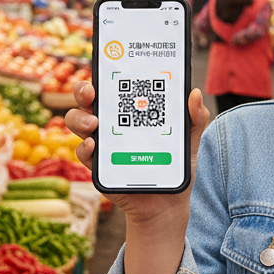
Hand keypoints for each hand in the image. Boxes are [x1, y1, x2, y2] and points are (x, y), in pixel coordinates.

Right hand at [65, 80, 210, 223]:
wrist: (168, 204)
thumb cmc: (175, 165)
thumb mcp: (189, 140)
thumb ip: (195, 117)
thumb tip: (195, 93)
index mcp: (130, 111)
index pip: (112, 86)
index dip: (104, 75)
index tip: (106, 70)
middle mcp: (111, 123)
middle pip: (87, 100)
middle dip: (83, 90)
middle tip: (91, 93)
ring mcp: (102, 144)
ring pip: (78, 122)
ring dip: (79, 119)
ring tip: (94, 123)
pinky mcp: (99, 166)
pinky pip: (83, 153)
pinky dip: (84, 148)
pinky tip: (93, 145)